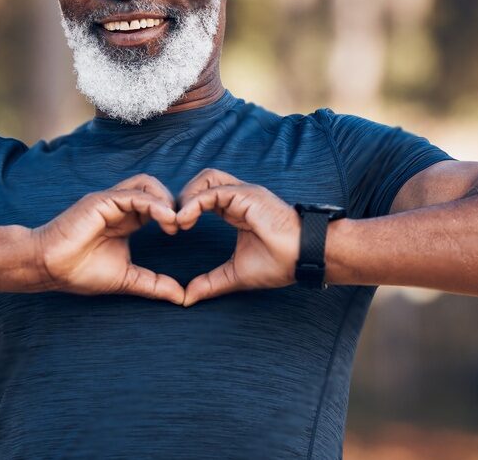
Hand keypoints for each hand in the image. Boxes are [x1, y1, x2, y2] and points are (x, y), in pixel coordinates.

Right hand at [34, 174, 183, 304]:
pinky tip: (165, 220)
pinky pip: (134, 194)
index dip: (174, 214)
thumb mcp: (127, 278)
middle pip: (155, 188)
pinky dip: (154, 204)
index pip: (157, 204)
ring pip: (147, 184)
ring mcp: (110, 201)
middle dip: (174, 203)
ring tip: (174, 223)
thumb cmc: (80, 272)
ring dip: (166, 200)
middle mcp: (119, 205)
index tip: (183, 233)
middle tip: (184, 226)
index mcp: (126, 219)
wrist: (49, 268)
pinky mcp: (101, 201)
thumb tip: (181, 297)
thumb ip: (154, 284)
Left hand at [176, 169, 300, 305]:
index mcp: (237, 209)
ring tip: (178, 221)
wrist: (305, 258)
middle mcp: (240, 197)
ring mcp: (244, 193)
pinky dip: (194, 203)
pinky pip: (214, 191)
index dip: (186, 208)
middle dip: (183, 196)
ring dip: (187, 196)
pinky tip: (185, 221)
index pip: (205, 195)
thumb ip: (210, 282)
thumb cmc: (280, 263)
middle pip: (204, 180)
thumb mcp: (235, 274)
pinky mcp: (247, 195)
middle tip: (172, 222)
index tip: (175, 230)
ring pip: (207, 179)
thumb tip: (186, 297)